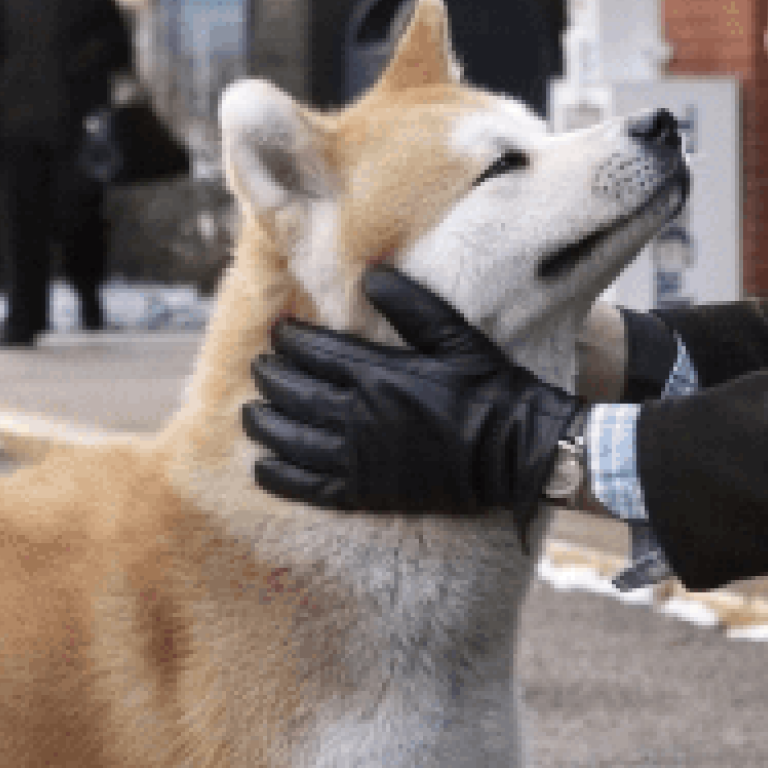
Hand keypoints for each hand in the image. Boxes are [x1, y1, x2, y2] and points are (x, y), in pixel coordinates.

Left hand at [243, 265, 583, 523]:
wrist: (514, 450)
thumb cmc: (488, 389)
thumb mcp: (455, 336)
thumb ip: (411, 305)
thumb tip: (371, 276)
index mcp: (378, 374)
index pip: (313, 352)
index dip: (289, 340)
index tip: (280, 334)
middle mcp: (360, 416)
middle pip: (293, 393)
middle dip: (270, 378)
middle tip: (262, 370)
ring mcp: (360, 458)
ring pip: (291, 439)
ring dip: (264, 424)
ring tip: (252, 414)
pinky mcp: (366, 491)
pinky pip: (309, 486)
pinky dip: (280, 476)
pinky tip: (263, 467)